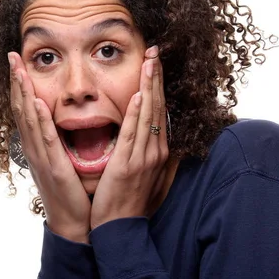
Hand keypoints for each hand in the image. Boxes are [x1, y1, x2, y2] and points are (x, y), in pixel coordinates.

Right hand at [8, 52, 90, 242]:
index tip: (18, 63)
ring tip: (19, 69)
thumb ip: (58, 142)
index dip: (20, 85)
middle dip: (17, 81)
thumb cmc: (70, 193)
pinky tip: (35, 102)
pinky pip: (45, 139)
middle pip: (21, 109)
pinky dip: (38, 120)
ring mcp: (41, 157)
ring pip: (29, 119)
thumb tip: (59, 123)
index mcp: (38, 146)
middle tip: (12, 56)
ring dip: (23, 92)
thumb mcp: (61, 162)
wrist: (73, 222)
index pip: (25, 109)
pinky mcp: (54, 167)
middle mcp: (34, 149)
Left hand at [90, 46, 168, 229]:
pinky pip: (132, 135)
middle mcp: (155, 150)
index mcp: (156, 150)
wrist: (120, 227)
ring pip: (148, 115)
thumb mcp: (142, 172)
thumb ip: (145, 150)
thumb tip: (149, 132)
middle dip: (156, 77)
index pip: (158, 110)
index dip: (157, 85)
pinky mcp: (128, 165)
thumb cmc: (128, 199)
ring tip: (149, 61)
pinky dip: (136, 114)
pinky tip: (137, 96)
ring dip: (149, 86)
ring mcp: (143, 157)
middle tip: (154, 51)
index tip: (155, 63)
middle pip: (157, 106)